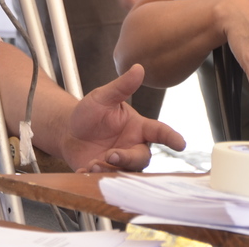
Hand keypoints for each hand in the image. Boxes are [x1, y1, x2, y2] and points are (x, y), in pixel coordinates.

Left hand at [60, 64, 184, 171]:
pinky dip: (96, 177)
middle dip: (128, 158)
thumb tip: (138, 68)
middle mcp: (132, 146)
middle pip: (142, 158)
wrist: (67, 131)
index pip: (159, 131)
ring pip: (126, 172)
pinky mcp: (105, 174)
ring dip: (112, 170)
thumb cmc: (89, 113)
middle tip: (111, 155)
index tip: (180, 144)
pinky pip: (106, 180)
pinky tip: (85, 170)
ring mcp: (119, 162)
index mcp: (138, 127)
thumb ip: (121, 86)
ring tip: (94, 164)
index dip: (170, 137)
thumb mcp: (102, 97)